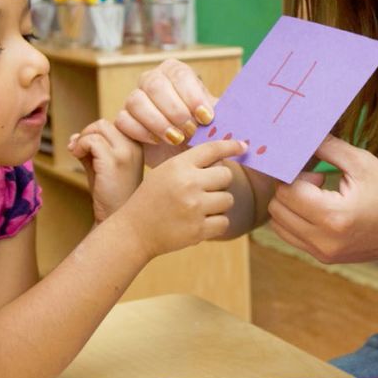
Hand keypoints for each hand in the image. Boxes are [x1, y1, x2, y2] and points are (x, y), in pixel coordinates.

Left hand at [68, 119, 142, 223]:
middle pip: (104, 124)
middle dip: (86, 133)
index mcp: (138, 145)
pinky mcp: (114, 161)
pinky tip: (77, 157)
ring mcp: (127, 153)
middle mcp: (136, 146)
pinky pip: (92, 140)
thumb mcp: (104, 166)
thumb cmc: (111, 195)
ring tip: (76, 154)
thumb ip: (93, 149)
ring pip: (98, 128)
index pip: (114, 124)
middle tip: (76, 150)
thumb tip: (76, 136)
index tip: (83, 147)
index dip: (94, 132)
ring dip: (82, 139)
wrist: (116, 218)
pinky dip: (80, 146)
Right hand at [114, 58, 218, 168]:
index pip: (179, 74)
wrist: (183, 152)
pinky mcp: (123, 118)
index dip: (192, 95)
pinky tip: (158, 141)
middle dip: (175, 110)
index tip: (206, 117)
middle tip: (191, 130)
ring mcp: (134, 98)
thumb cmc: (201, 130)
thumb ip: (224, 114)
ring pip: (136, 101)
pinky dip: (141, 131)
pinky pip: (123, 120)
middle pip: (155, 85)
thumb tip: (236, 115)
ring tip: (176, 139)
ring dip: (158, 121)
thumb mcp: (215, 120)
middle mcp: (152, 80)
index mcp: (175, 72)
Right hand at [119, 139, 246, 258]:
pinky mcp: (198, 230)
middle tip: (205, 190)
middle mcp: (188, 184)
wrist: (134, 231)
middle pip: (226, 175)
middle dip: (219, 182)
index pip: (212, 149)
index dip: (231, 146)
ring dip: (218, 204)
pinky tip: (200, 222)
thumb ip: (190, 164)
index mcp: (178, 166)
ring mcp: (194, 207)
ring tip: (199, 208)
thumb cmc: (151, 199)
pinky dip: (216, 223)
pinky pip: (224, 222)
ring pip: (228, 199)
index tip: (243, 146)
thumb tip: (223, 158)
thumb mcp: (164, 172)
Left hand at [267, 135, 377, 263]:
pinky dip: (294, 218)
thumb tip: (300, 135)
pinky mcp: (322, 257)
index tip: (315, 167)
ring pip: (278, 224)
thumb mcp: (362, 163)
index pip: (288, 191)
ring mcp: (321, 253)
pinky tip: (318, 208)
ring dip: (290, 204)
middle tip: (316, 179)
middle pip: (277, 208)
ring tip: (317, 195)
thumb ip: (328, 146)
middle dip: (290, 188)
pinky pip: (290, 235)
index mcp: (334, 217)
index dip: (295, 173)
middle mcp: (323, 240)